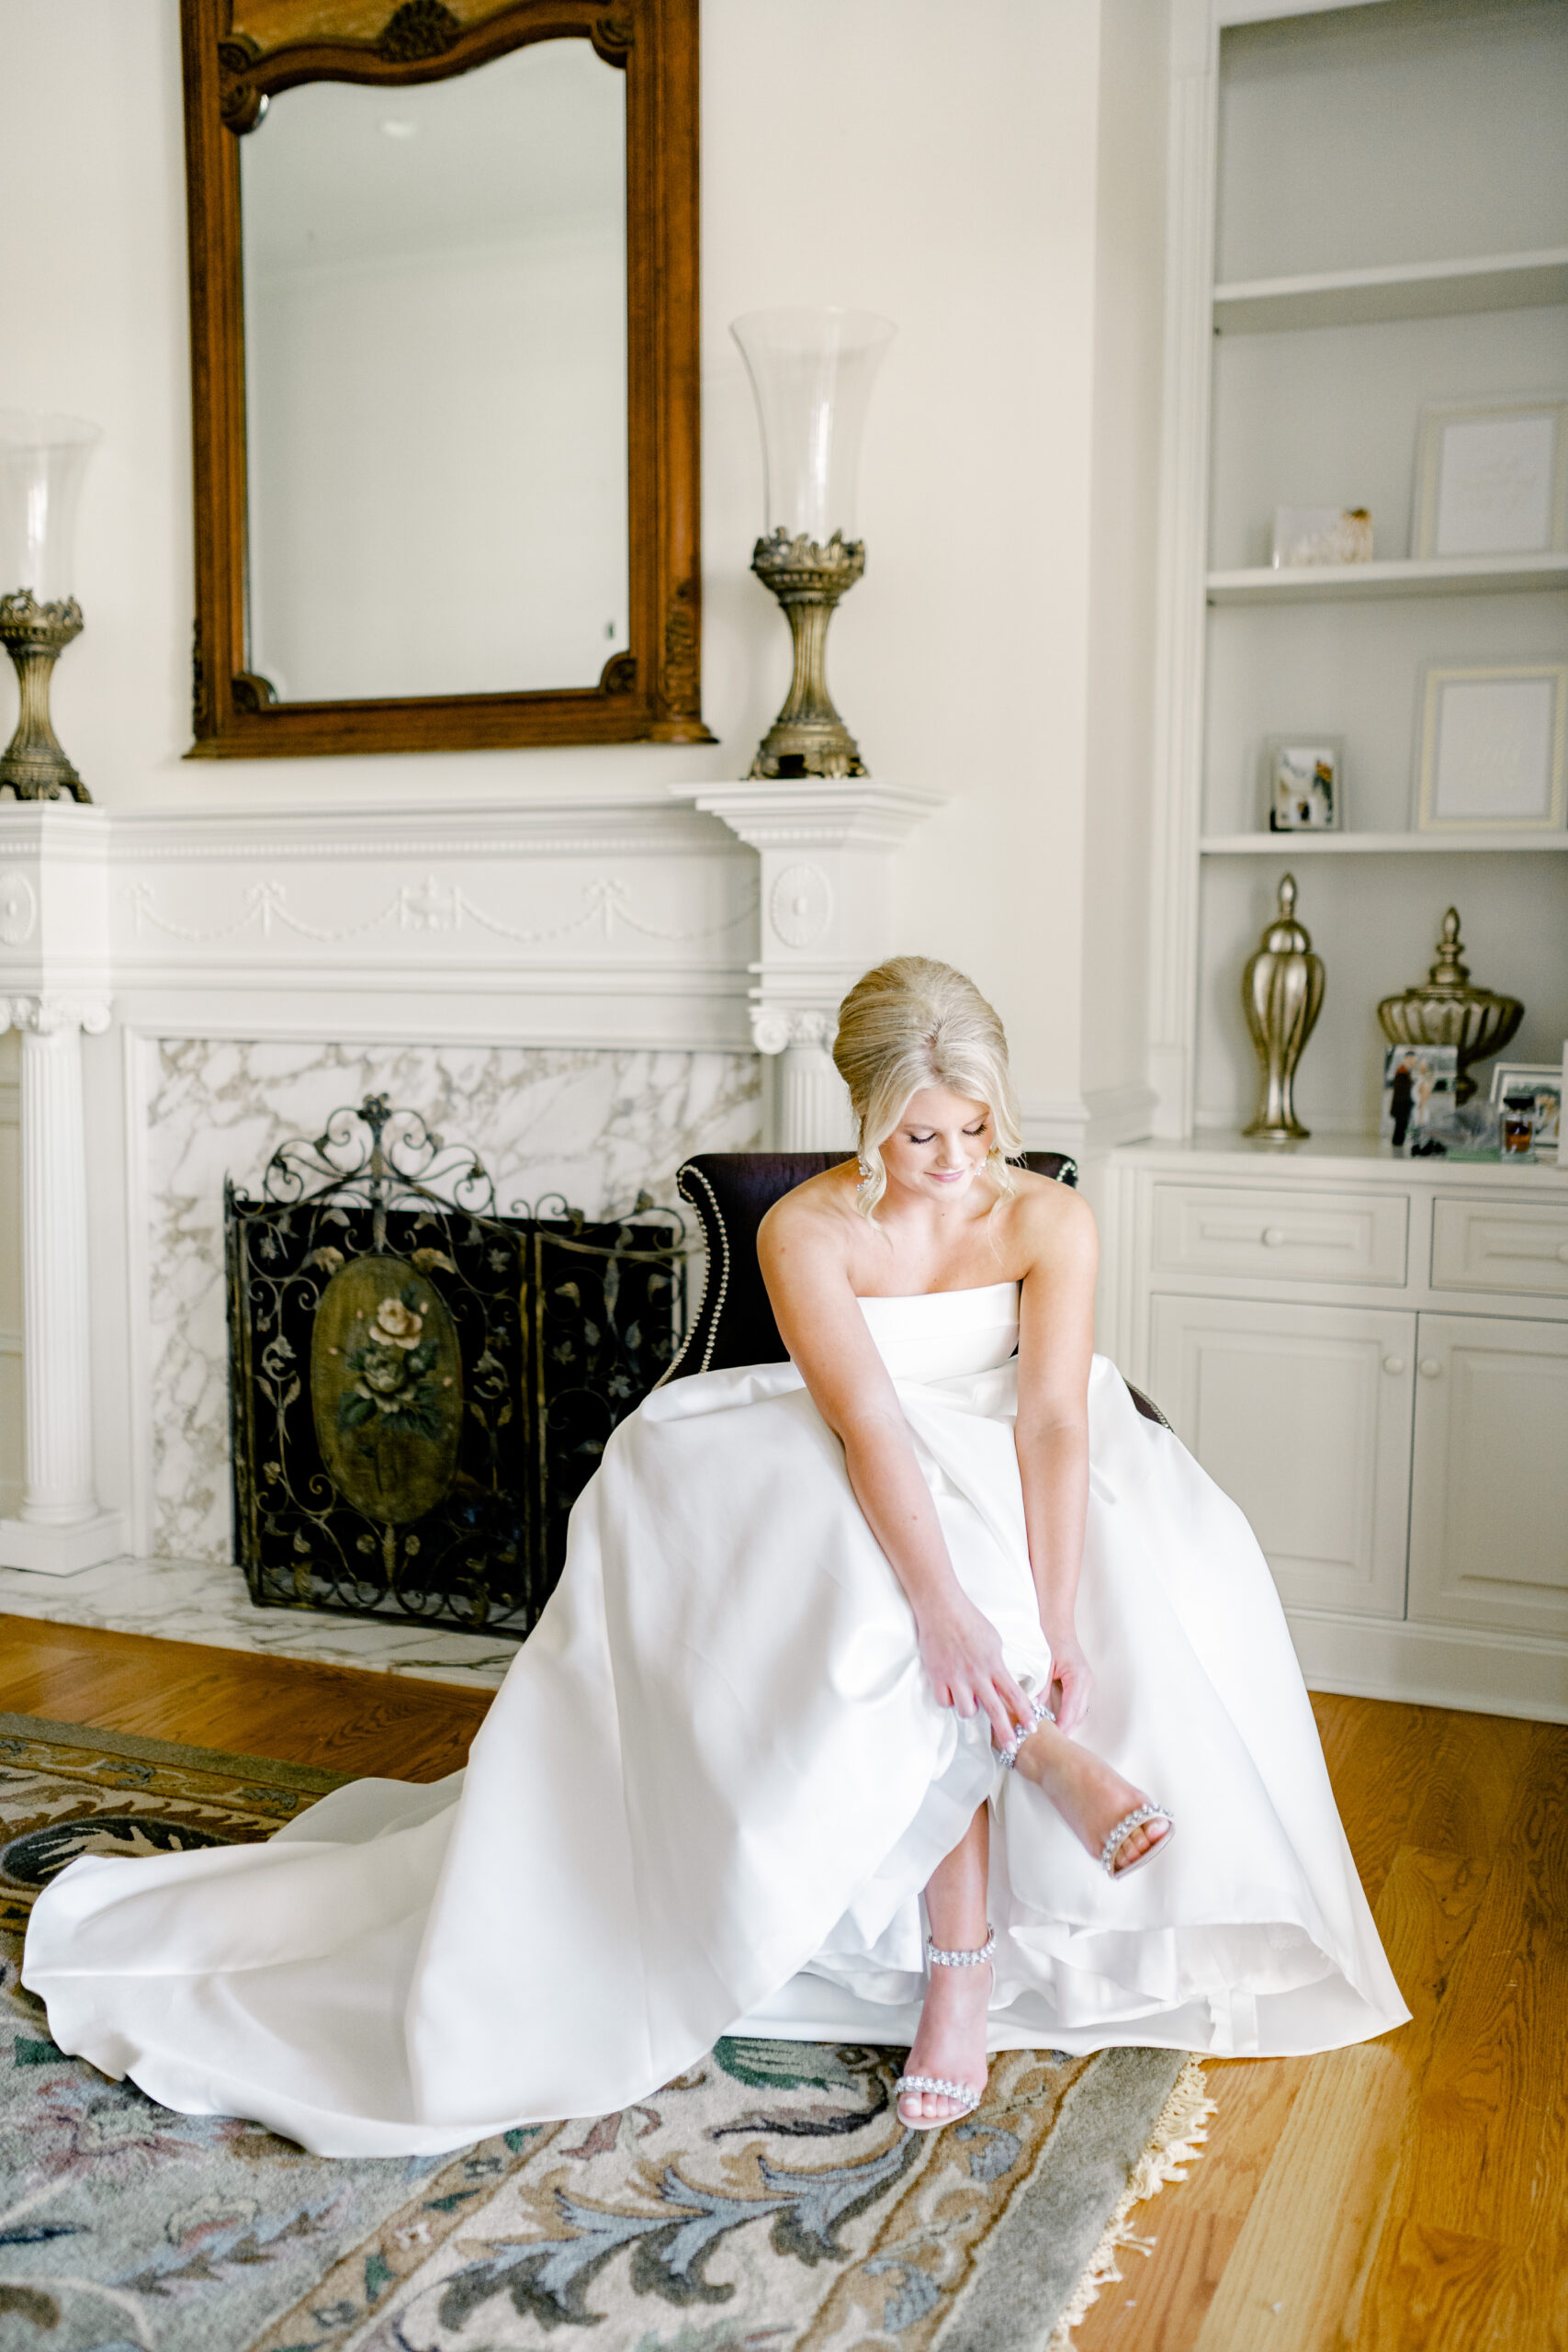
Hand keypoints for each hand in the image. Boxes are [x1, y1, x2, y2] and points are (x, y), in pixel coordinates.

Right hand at [916, 1593, 1033, 1753]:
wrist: (941, 1607)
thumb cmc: (969, 1619)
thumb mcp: (994, 1639)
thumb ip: (998, 1662)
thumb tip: (1002, 1679)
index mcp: (994, 1664)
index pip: (1014, 1694)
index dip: (1025, 1713)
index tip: (1033, 1728)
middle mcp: (977, 1674)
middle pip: (994, 1711)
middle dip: (1005, 1733)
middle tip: (1012, 1748)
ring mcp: (956, 1677)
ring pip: (967, 1711)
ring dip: (970, 1709)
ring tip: (969, 1700)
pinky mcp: (937, 1676)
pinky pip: (945, 1702)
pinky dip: (949, 1700)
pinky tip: (951, 1692)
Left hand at [1040, 1622, 1092, 1735]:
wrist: (1057, 1622)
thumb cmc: (1049, 1639)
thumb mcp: (1043, 1665)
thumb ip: (1040, 1688)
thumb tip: (1033, 1711)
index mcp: (1078, 1678)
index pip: (1071, 1710)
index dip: (1062, 1727)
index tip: (1052, 1741)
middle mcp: (1086, 1683)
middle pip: (1078, 1715)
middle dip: (1066, 1731)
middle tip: (1050, 1746)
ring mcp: (1086, 1684)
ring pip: (1079, 1713)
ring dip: (1068, 1725)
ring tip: (1052, 1739)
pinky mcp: (1082, 1684)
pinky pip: (1077, 1706)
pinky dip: (1068, 1716)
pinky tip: (1056, 1724)